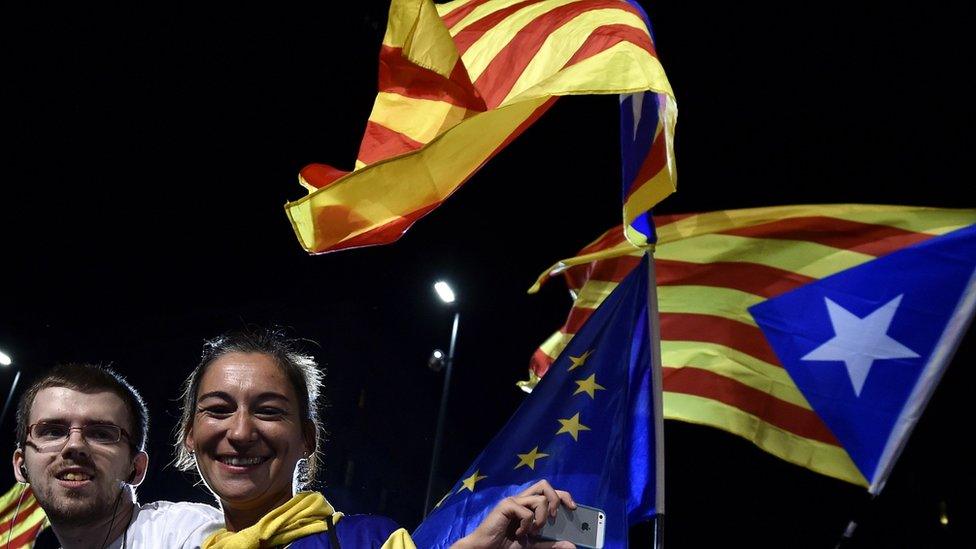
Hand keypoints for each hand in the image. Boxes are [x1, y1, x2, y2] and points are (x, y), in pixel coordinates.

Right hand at [450, 479, 576, 548]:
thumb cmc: (506, 544)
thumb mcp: (533, 545)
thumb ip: (551, 544)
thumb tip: (571, 546)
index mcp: (529, 505)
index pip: (549, 491)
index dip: (563, 495)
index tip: (574, 508)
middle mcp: (522, 499)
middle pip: (545, 485)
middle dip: (556, 498)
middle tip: (554, 517)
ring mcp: (514, 501)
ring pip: (540, 499)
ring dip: (541, 518)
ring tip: (533, 531)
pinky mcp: (506, 505)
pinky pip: (527, 511)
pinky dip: (527, 525)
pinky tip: (520, 533)